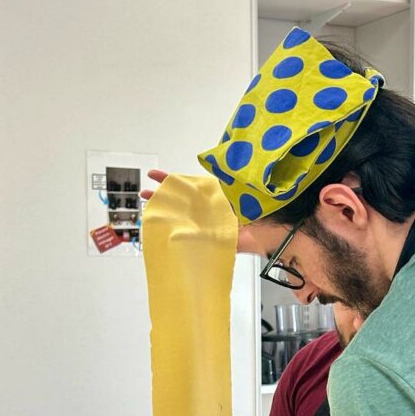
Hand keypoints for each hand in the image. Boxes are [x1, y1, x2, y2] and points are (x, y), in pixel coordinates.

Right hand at [140, 168, 259, 255]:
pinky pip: (191, 239)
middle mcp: (208, 209)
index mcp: (213, 195)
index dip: (171, 179)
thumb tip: (203, 174)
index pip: (188, 184)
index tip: (154, 174)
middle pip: (180, 201)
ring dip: (166, 215)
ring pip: (182, 219)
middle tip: (145, 193)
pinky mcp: (211, 241)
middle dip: (162, 197)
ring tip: (149, 212)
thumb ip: (220, 184)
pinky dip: (178, 237)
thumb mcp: (236, 190)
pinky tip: (166, 235)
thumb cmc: (258, 210)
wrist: (269, 234)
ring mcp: (208, 225)